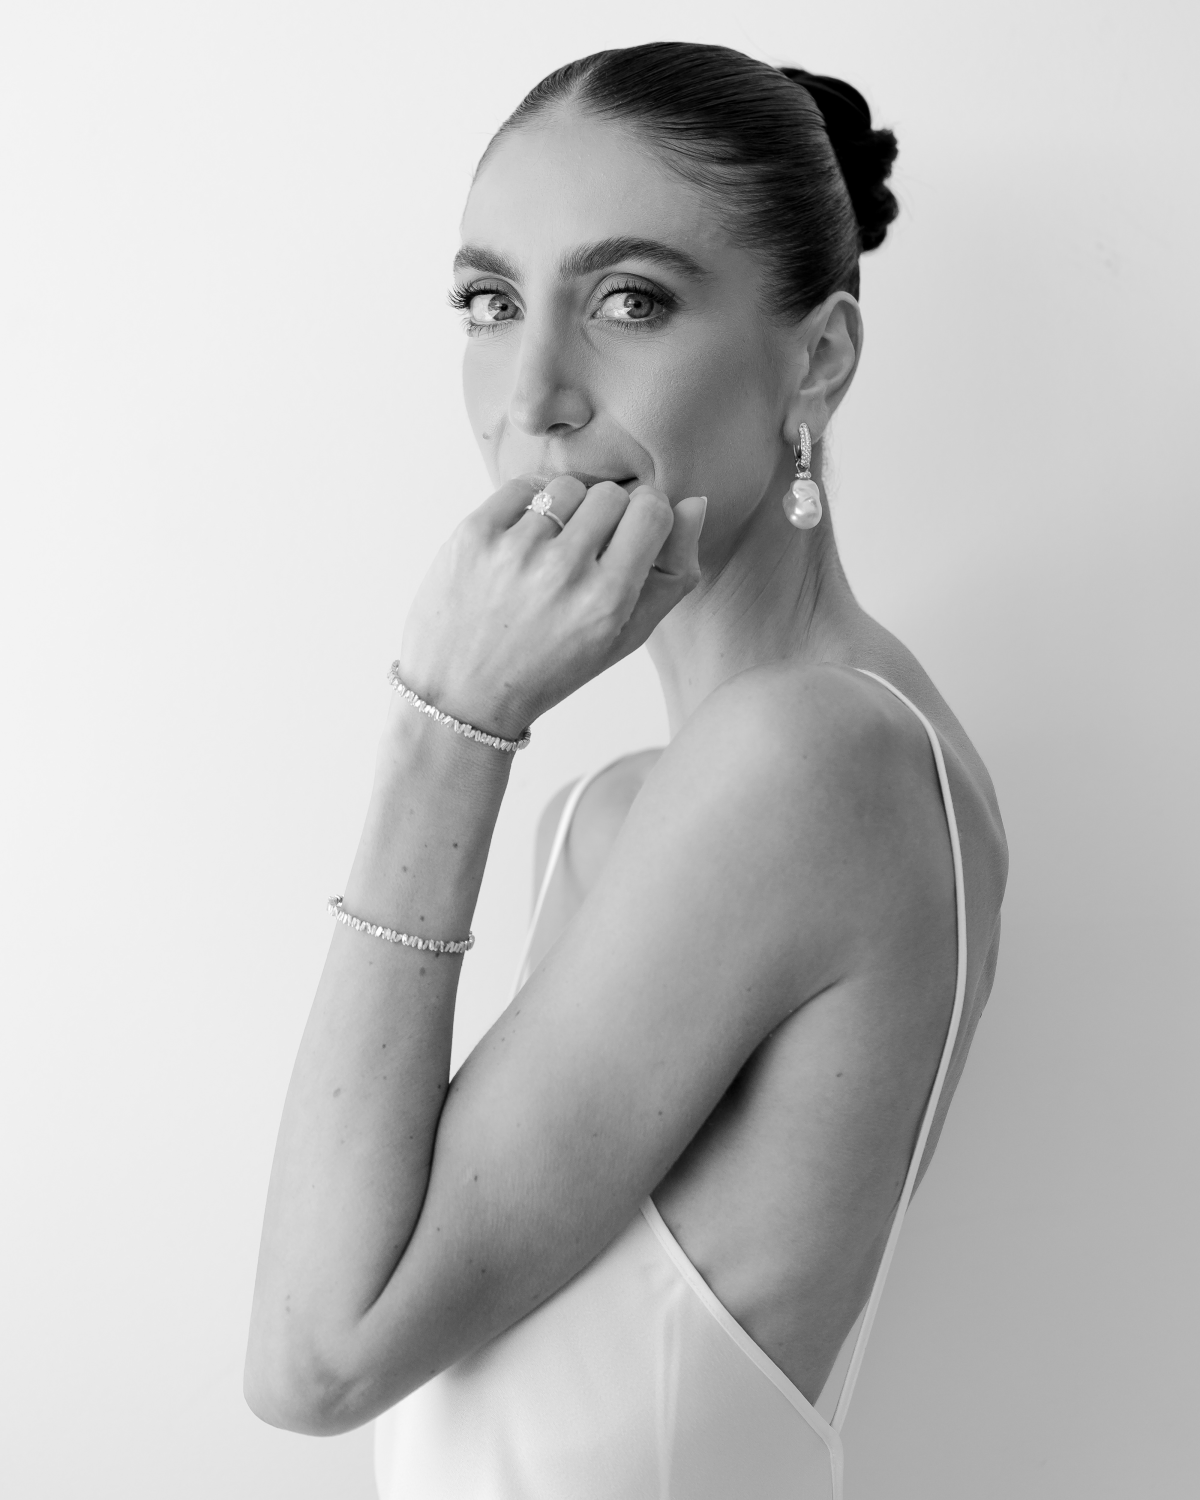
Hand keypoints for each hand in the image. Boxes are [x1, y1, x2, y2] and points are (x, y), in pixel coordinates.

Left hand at [397, 476, 705, 738]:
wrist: (462, 697)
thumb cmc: (551, 670)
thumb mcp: (624, 639)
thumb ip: (673, 575)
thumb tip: (695, 502)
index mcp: (607, 601)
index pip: (653, 510)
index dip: (647, 517)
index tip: (631, 535)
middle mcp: (562, 571)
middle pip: (611, 494)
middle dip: (608, 515)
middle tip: (588, 551)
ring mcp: (513, 551)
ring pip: (567, 487)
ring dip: (567, 510)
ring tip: (553, 550)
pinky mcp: (473, 537)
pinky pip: (520, 487)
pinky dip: (528, 506)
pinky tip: (524, 541)